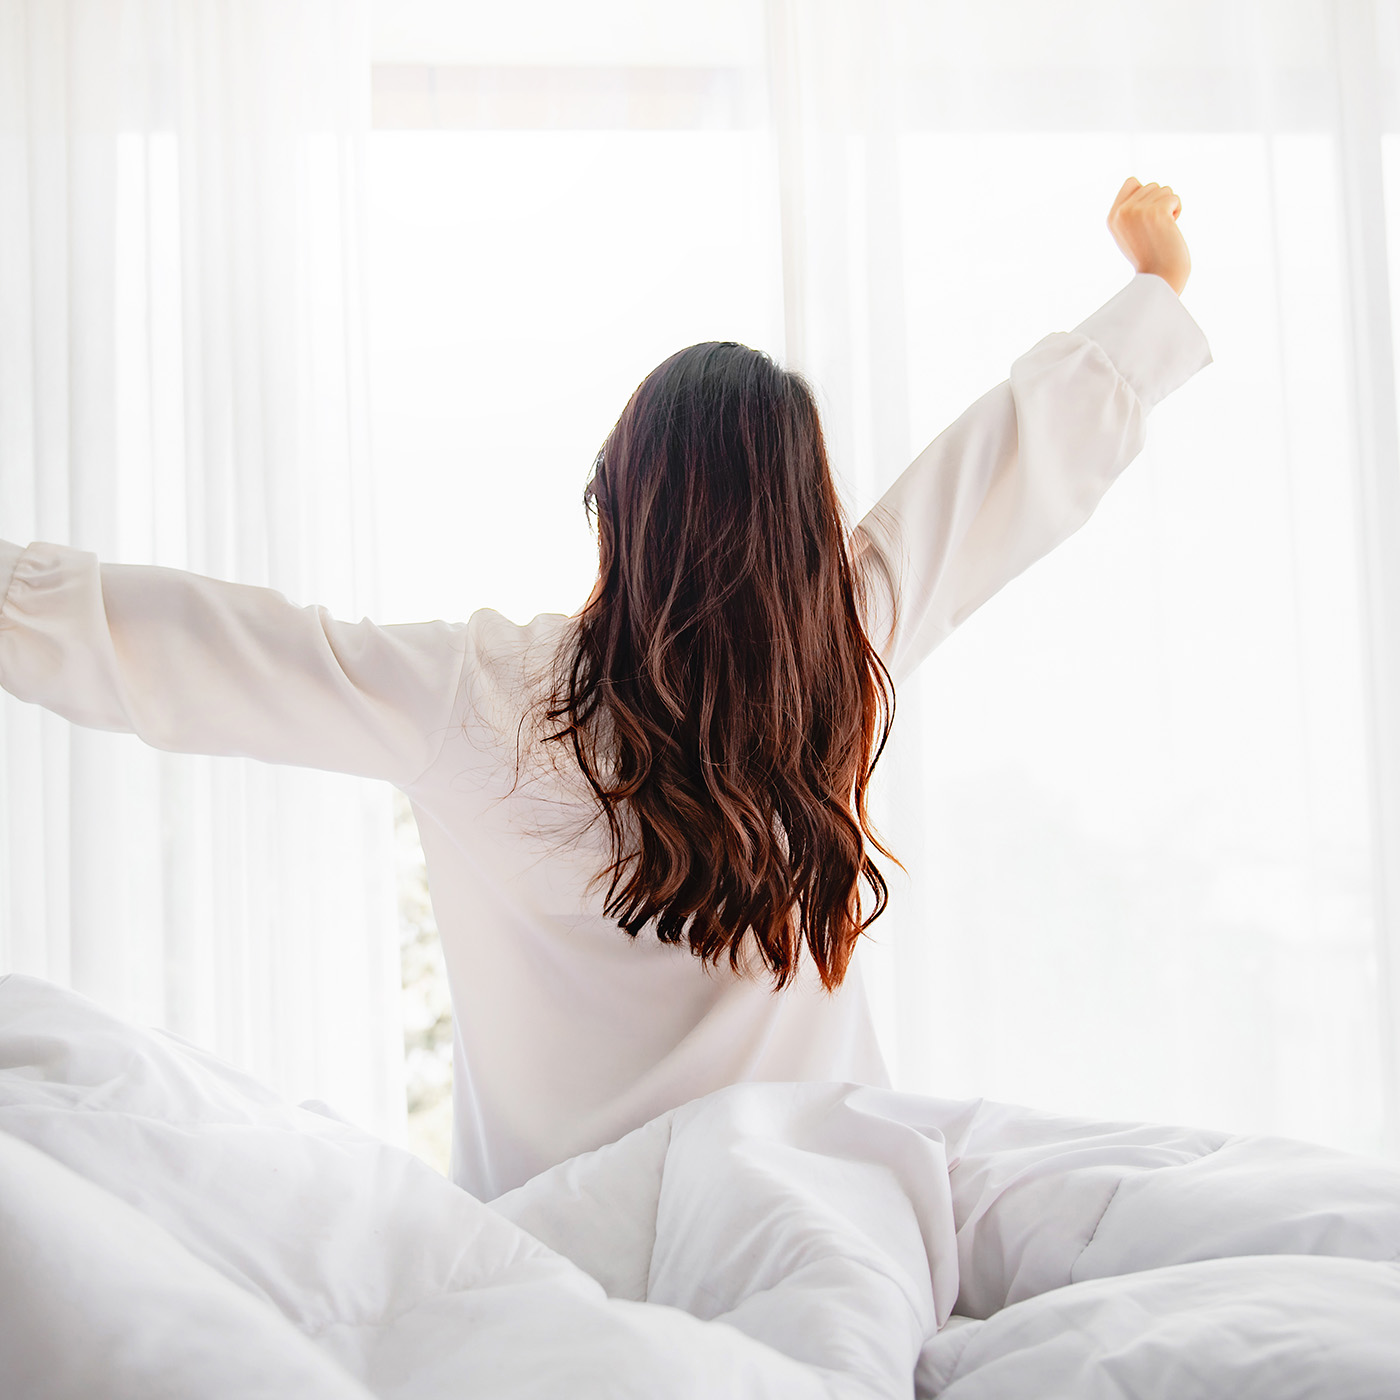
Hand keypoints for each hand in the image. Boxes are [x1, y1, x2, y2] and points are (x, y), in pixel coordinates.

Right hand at [1107, 177, 1190, 295]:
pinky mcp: (1156, 212)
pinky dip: (1177, 211)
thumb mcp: (1130, 233)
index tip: (1147, 217)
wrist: (1160, 278)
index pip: (1132, 182)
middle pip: (1150, 186)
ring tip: (1163, 229)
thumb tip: (1139, 185)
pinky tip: (1171, 229)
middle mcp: (1122, 212)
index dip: (1145, 195)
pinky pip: (1174, 198)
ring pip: (1164, 190)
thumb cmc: (1149, 258)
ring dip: (1169, 207)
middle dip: (1159, 203)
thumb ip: (1131, 210)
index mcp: (1112, 217)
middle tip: (1156, 229)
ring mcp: (1138, 211)